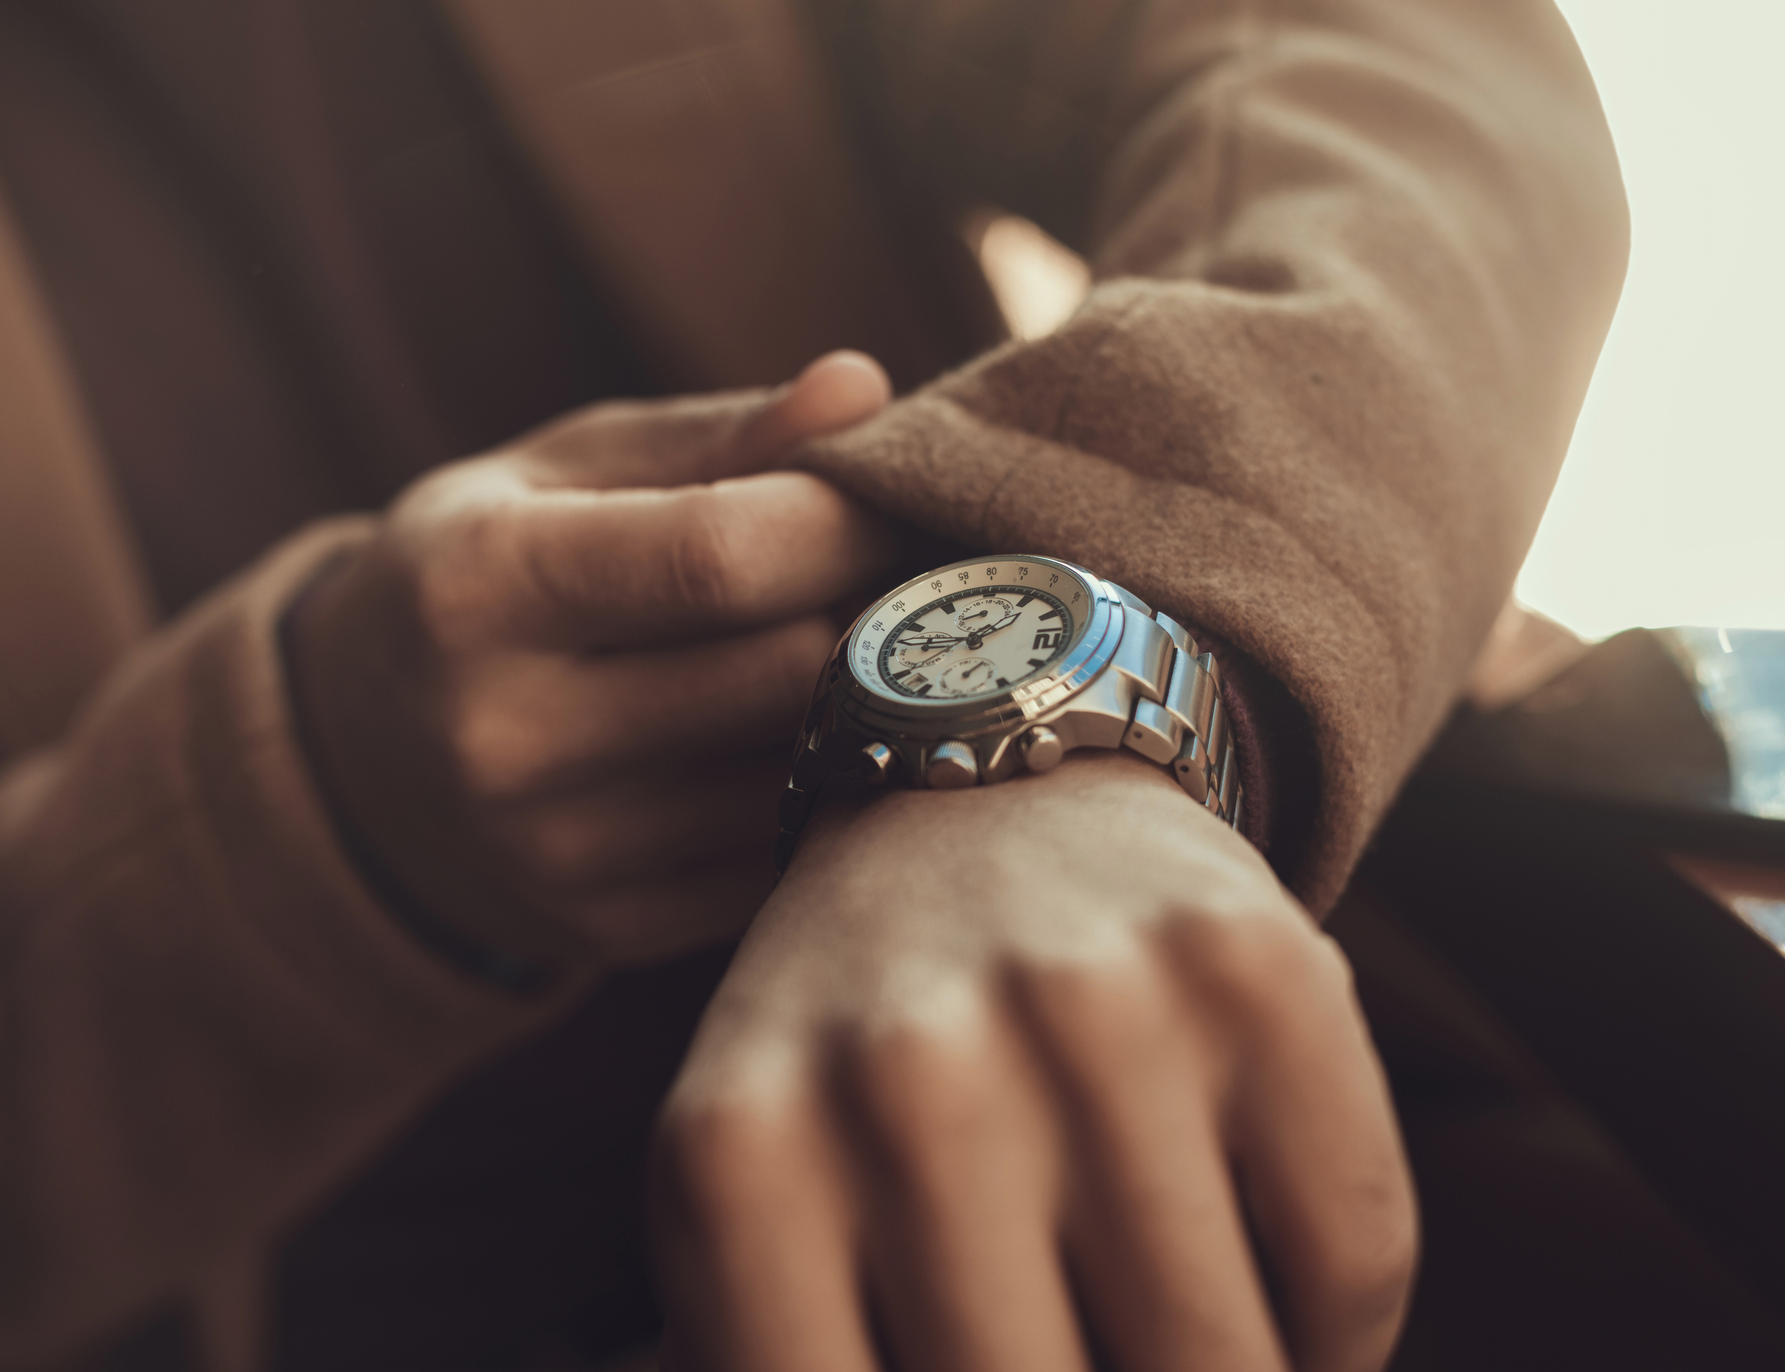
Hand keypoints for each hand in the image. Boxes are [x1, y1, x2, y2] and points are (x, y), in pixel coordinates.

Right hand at [287, 352, 893, 969]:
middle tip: (893, 571)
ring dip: (863, 707)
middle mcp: (502, 734)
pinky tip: (805, 739)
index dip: (842, 520)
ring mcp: (554, 852)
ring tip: (859, 648)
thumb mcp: (559, 473)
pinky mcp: (608, 929)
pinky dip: (818, 790)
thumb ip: (716, 437)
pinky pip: (781, 856)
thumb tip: (862, 387)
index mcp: (478, 586)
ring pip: (799, 773)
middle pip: (780, 673)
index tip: (891, 495)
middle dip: (867, 610)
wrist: (358, 759)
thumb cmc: (484, 571)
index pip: (719, 557)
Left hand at [651, 753, 1415, 1371]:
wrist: (986, 782)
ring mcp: (1094, 1013)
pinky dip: (1330, 1332)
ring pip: (1229, 1370)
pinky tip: (1259, 1281)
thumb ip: (761, 1344)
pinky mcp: (1254, 969)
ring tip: (1152, 1324)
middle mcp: (911, 1078)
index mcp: (740, 1161)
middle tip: (1071, 1341)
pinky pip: (1355, 1274)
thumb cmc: (854, 1045)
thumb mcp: (742, 1187)